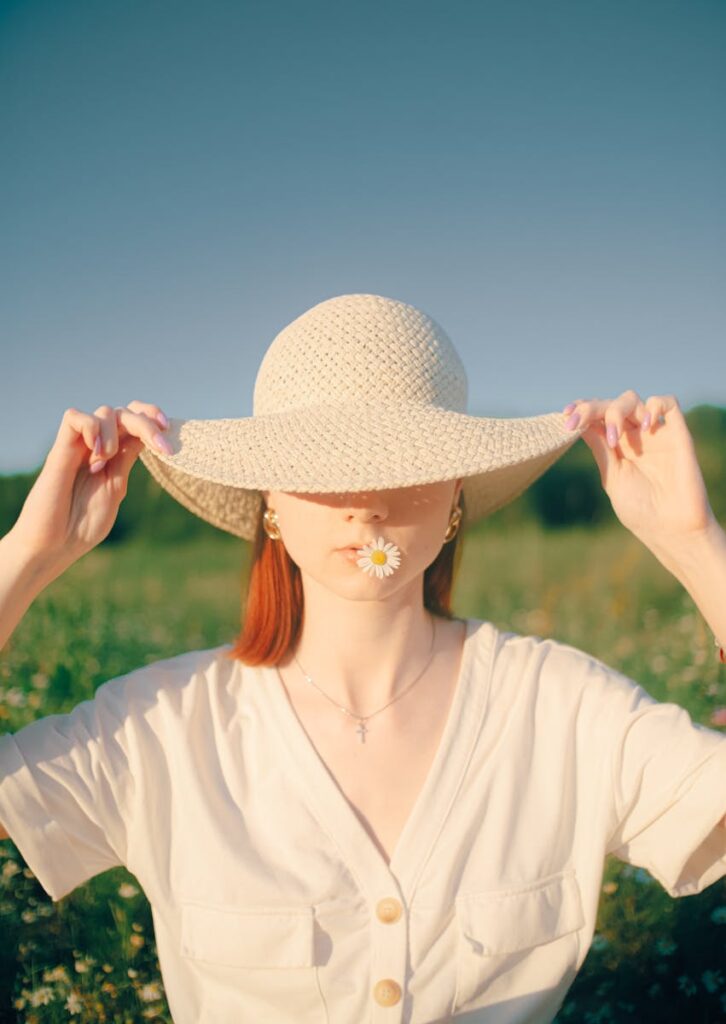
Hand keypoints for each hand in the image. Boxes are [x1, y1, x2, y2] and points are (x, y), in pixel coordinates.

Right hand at [10, 401, 171, 572]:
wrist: (54, 545)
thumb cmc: (83, 525)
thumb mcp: (115, 487)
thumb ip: (126, 460)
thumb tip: (146, 436)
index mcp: (114, 457)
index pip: (134, 420)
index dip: (151, 416)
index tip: (168, 428)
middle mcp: (97, 447)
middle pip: (124, 412)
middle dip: (147, 423)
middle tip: (162, 446)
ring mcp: (78, 447)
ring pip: (105, 412)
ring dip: (115, 434)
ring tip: (105, 463)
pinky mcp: (59, 450)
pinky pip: (74, 417)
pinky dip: (92, 429)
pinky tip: (94, 456)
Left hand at [563, 390, 715, 547]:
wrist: (671, 529)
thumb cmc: (641, 510)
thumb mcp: (613, 477)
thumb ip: (601, 449)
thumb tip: (580, 424)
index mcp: (615, 447)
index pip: (596, 417)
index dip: (581, 410)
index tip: (565, 415)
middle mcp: (633, 436)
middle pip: (610, 404)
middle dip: (590, 409)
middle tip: (576, 422)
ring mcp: (654, 433)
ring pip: (633, 400)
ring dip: (617, 411)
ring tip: (614, 439)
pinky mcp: (678, 434)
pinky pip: (669, 403)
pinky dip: (655, 406)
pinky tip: (645, 426)